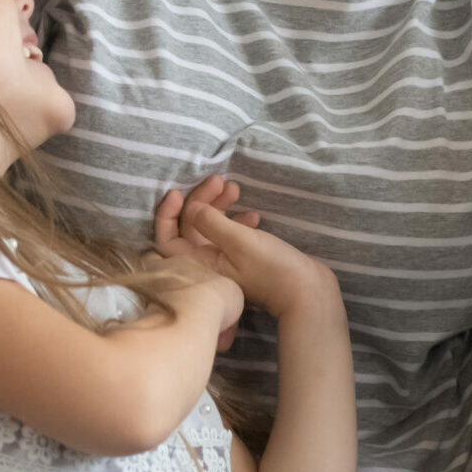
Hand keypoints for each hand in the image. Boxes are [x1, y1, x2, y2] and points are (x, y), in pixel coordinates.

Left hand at [153, 175, 336, 320]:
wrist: (305, 290)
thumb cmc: (271, 268)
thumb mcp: (239, 240)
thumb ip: (211, 222)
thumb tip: (191, 207)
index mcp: (197, 264)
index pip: (167, 238)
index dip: (167, 213)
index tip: (180, 192)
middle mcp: (205, 263)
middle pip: (189, 227)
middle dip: (201, 200)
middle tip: (220, 181)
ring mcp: (223, 261)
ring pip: (210, 227)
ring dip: (219, 205)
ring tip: (235, 188)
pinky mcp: (241, 258)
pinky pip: (228, 233)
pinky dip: (235, 220)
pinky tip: (253, 214)